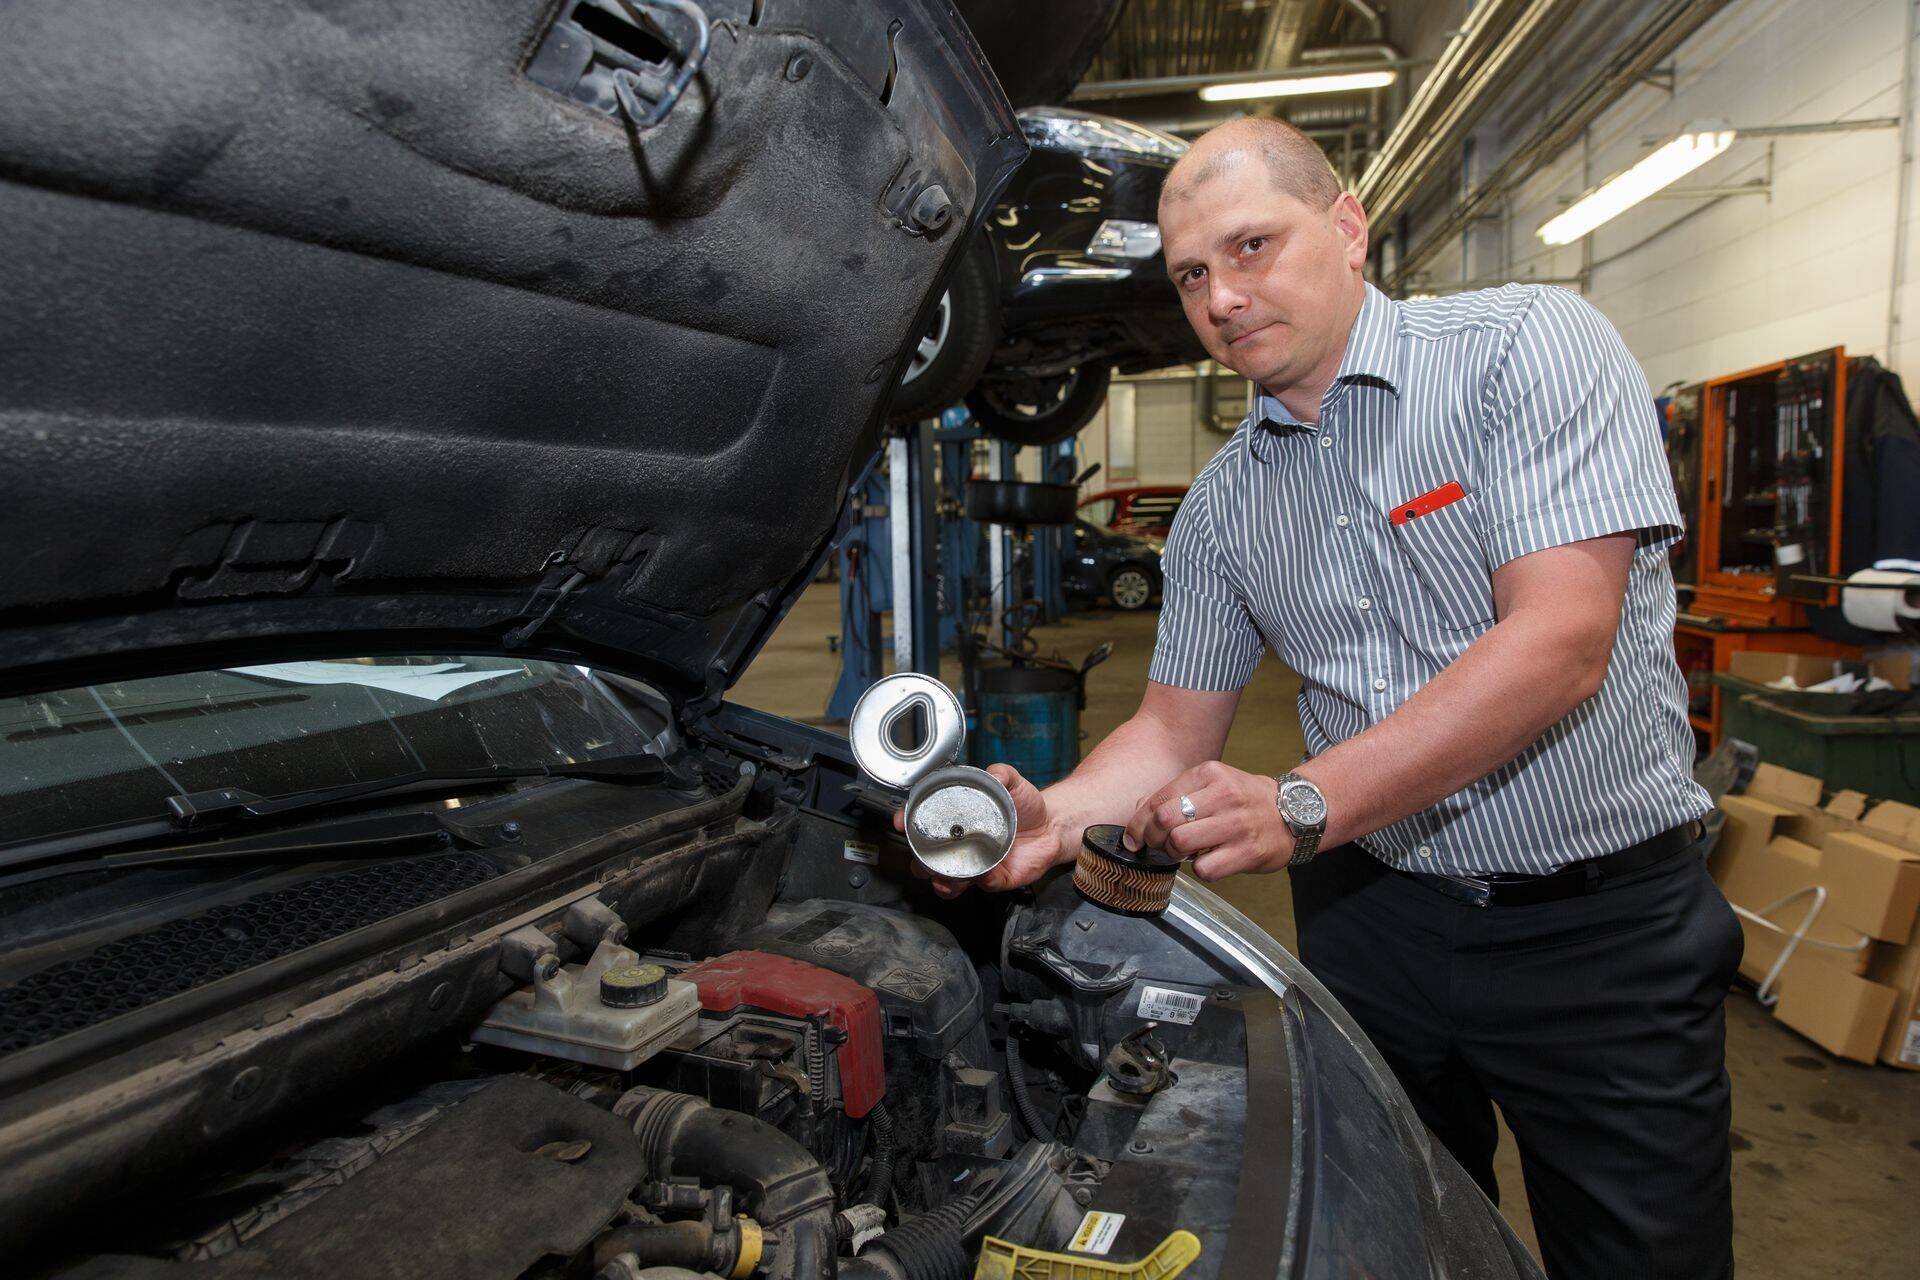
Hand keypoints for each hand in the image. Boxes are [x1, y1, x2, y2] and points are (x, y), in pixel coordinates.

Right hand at [892, 763, 1068, 896]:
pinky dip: (984, 881)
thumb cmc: (1024, 805)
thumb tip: (994, 774)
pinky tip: (987, 874)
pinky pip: (985, 885)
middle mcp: (960, 847)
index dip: (907, 823)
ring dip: (944, 882)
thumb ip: (1001, 774)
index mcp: (956, 823)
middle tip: (922, 857)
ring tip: (945, 878)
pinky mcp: (997, 878)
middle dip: (920, 862)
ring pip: (950, 881)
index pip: (923, 825)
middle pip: (927, 861)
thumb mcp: (1011, 782)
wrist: (1050, 825)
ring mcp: (976, 865)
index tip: (900, 821)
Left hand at [1125, 760, 1293, 882]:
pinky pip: (1205, 868)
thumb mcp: (1213, 783)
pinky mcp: (1247, 852)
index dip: (1138, 823)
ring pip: (1181, 843)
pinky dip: (1200, 869)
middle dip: (1153, 839)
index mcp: (1209, 774)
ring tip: (1184, 853)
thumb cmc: (1244, 801)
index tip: (1134, 837)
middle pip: (1165, 820)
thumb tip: (1138, 816)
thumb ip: (1179, 795)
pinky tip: (1208, 861)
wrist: (1294, 813)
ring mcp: (1236, 824)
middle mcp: (1223, 795)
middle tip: (1159, 846)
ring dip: (1174, 854)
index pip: (1159, 799)